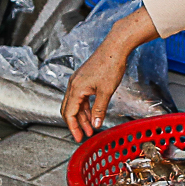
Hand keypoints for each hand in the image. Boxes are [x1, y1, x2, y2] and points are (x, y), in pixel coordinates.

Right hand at [62, 7, 157, 139]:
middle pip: (69, 109)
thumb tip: (95, 125)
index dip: (73, 127)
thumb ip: (99, 110)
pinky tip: (93, 113)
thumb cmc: (110, 66)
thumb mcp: (106, 92)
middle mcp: (73, 84)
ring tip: (91, 127)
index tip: (78, 138)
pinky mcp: (84, 78)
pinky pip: (81, 96)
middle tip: (84, 135)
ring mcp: (78, 81)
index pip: (69, 113)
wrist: (115, 47)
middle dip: (76, 123)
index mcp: (76, 89)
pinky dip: (86, 107)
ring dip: (82, 116)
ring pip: (76, 103)